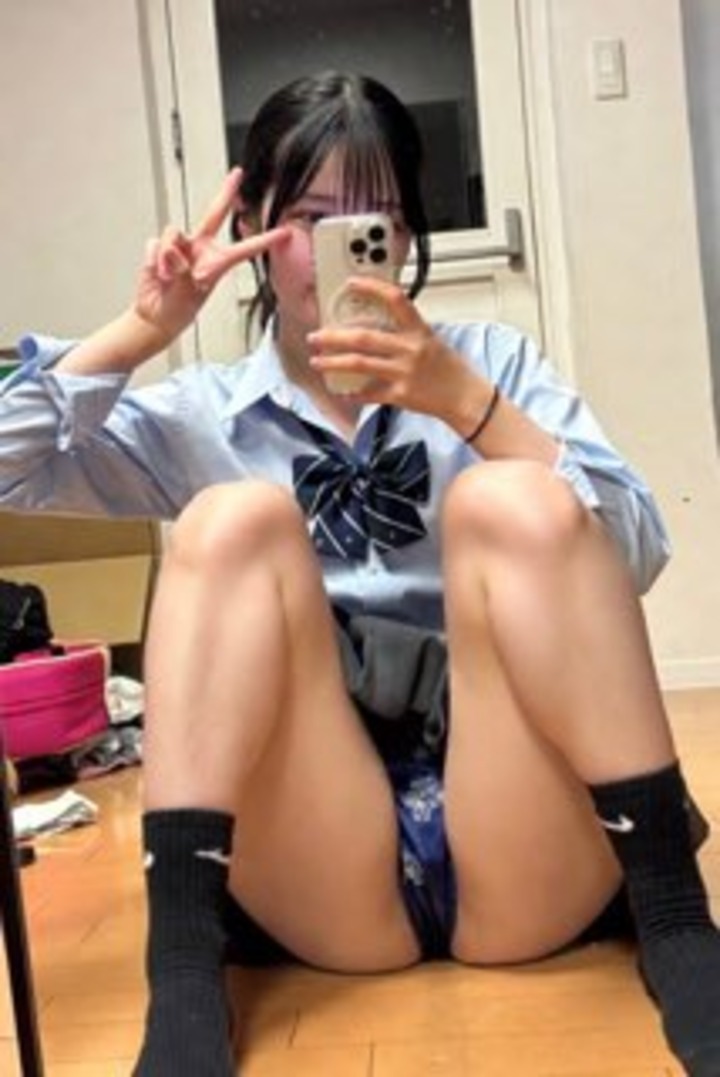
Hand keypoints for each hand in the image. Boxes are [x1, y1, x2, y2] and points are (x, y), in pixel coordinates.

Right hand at [136, 167, 289, 341]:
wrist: (154, 316)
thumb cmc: (178, 310)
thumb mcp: (190, 292)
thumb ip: (182, 268)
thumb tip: (174, 252)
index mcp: (216, 263)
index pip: (245, 248)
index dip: (264, 240)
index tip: (284, 232)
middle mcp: (201, 249)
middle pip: (214, 214)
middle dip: (226, 192)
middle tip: (237, 174)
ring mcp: (180, 247)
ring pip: (173, 233)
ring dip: (167, 256)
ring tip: (168, 277)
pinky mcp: (159, 248)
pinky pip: (156, 244)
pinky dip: (154, 259)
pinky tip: (156, 273)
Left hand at [307, 277, 486, 431]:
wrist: (465, 397)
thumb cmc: (449, 369)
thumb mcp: (430, 340)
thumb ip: (405, 331)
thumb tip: (375, 322)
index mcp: (419, 331)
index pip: (395, 299)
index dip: (372, 288)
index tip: (352, 283)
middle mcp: (410, 350)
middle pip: (364, 337)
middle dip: (334, 337)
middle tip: (316, 336)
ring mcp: (404, 373)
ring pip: (360, 365)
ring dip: (333, 363)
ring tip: (317, 361)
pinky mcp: (400, 395)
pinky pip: (369, 394)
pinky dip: (353, 393)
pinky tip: (342, 391)